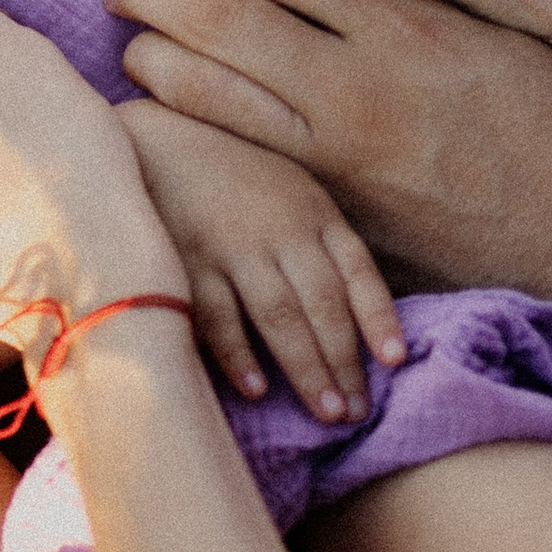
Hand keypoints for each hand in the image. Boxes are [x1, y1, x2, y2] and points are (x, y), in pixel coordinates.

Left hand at [104, 0, 551, 367]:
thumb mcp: (500, 33)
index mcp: (410, 25)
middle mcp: (361, 87)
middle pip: (219, 11)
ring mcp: (338, 157)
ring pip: (201, 89)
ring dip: (152, 56)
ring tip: (138, 39)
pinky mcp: (331, 213)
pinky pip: (231, 155)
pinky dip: (186, 123)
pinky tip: (169, 108)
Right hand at [121, 103, 401, 419]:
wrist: (156, 139)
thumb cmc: (234, 174)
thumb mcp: (292, 188)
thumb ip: (321, 238)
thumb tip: (354, 306)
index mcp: (313, 212)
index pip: (358, 271)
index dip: (379, 318)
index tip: (394, 361)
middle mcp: (280, 231)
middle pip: (322, 304)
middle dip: (343, 361)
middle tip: (356, 411)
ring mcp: (232, 246)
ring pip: (279, 315)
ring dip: (306, 367)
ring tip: (327, 411)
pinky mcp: (186, 261)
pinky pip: (217, 316)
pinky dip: (238, 354)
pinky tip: (256, 389)